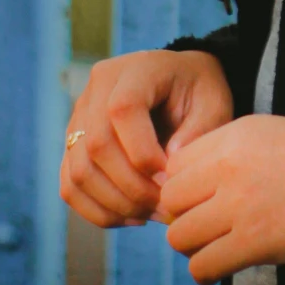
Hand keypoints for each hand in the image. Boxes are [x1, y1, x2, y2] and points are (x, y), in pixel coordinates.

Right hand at [61, 49, 232, 228]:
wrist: (180, 83)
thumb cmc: (199, 93)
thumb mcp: (214, 103)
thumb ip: (198, 131)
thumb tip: (166, 170)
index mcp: (135, 68)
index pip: (122, 110)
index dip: (143, 153)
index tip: (171, 178)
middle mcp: (98, 88)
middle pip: (97, 146)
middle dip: (132, 187)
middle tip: (165, 207)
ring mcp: (79, 116)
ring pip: (79, 172)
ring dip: (115, 204)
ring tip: (153, 214)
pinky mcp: (74, 144)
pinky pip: (71, 186)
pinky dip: (98, 210)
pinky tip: (133, 215)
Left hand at [157, 115, 284, 283]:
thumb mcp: (274, 135)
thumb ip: (232, 155)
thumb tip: (194, 191)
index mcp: (236, 135)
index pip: (175, 166)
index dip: (183, 188)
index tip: (199, 202)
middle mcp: (230, 166)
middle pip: (170, 201)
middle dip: (183, 217)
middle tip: (206, 228)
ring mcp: (241, 204)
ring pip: (180, 236)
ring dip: (194, 247)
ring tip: (217, 248)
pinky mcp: (256, 241)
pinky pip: (203, 265)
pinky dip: (207, 272)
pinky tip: (224, 266)